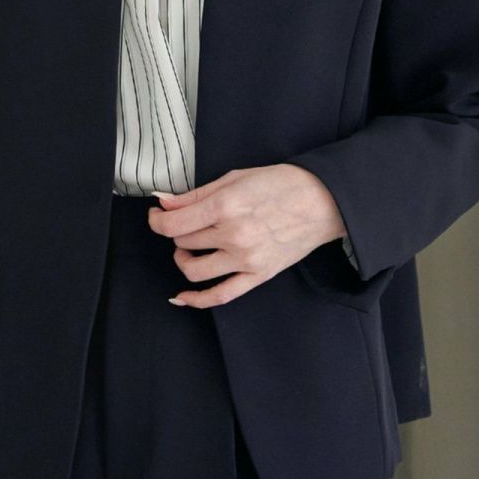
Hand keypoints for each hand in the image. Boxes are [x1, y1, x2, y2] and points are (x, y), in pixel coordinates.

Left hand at [147, 164, 345, 307]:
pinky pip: (220, 295)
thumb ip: (196, 194)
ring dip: (183, 259)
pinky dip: (196, 300)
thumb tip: (163, 202)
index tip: (157, 215)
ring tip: (189, 248)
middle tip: (187, 222)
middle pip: (183, 242)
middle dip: (178, 232)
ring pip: (194, 269)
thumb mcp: (235, 178)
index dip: (157, 220)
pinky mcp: (258, 275)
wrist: (321, 201)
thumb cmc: (280, 184)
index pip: (173, 224)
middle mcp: (233, 235)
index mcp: (226, 206)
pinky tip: (182, 296)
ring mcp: (246, 259)